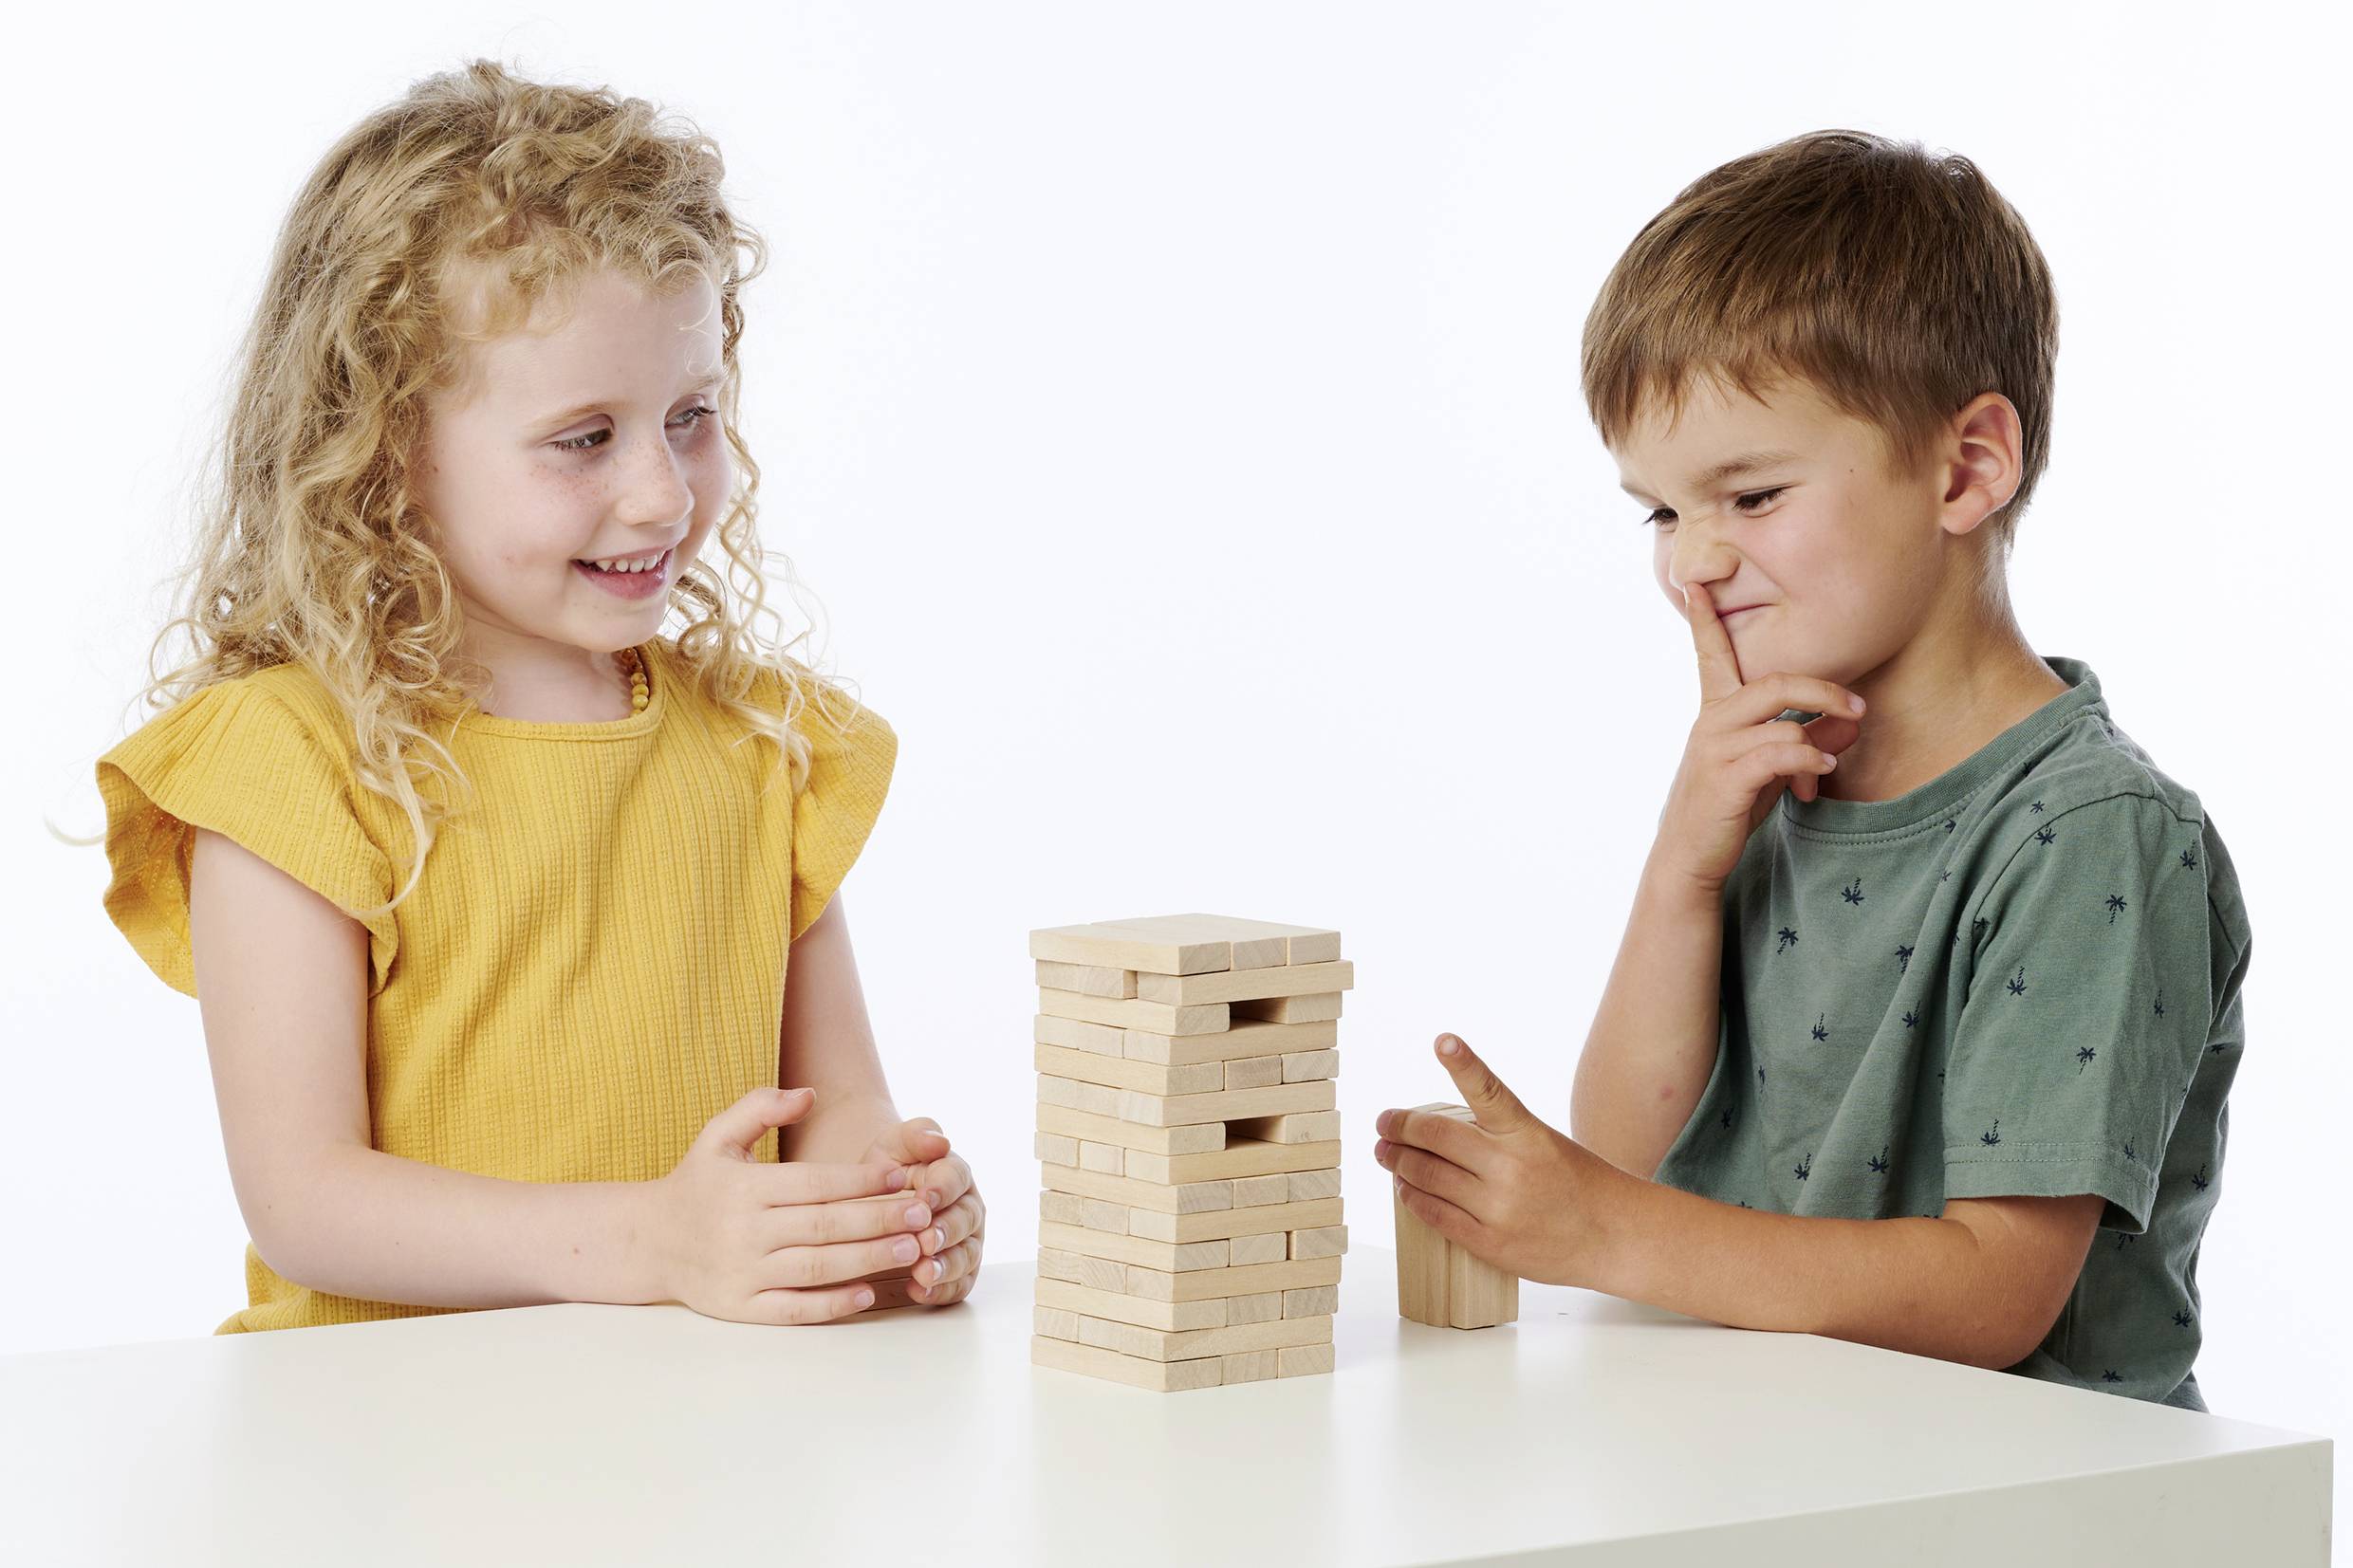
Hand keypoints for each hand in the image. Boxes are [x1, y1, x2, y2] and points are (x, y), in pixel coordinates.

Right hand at [649, 1086, 934, 1324]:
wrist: (647, 1242)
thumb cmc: (696, 1183)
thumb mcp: (717, 1136)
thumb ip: (760, 1107)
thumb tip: (809, 1094)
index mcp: (744, 1188)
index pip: (813, 1183)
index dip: (860, 1181)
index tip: (901, 1177)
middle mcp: (743, 1232)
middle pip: (823, 1226)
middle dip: (878, 1220)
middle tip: (923, 1214)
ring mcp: (742, 1273)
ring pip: (814, 1268)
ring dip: (867, 1259)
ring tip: (911, 1249)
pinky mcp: (740, 1308)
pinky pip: (792, 1310)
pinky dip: (830, 1306)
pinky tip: (866, 1294)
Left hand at [860, 1117, 985, 1306]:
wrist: (872, 1199)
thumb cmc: (887, 1170)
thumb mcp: (893, 1145)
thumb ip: (916, 1135)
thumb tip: (940, 1140)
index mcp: (954, 1173)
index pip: (956, 1178)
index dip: (942, 1189)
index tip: (924, 1199)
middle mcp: (967, 1207)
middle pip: (966, 1220)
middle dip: (946, 1232)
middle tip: (925, 1241)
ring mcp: (965, 1241)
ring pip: (966, 1256)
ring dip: (946, 1265)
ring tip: (923, 1273)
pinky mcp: (958, 1271)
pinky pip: (958, 1284)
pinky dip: (942, 1291)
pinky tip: (920, 1292)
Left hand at [1373, 1034, 1634, 1288]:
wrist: (1613, 1235)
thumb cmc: (1576, 1183)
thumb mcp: (1543, 1142)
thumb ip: (1496, 1136)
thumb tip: (1434, 1136)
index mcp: (1527, 1132)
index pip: (1488, 1091)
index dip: (1463, 1063)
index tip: (1442, 1041)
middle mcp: (1511, 1166)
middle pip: (1435, 1137)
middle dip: (1399, 1127)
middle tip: (1384, 1123)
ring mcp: (1499, 1206)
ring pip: (1426, 1176)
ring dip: (1397, 1162)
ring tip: (1385, 1153)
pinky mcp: (1490, 1241)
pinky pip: (1435, 1214)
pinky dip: (1412, 1197)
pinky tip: (1404, 1189)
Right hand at [1654, 580, 1866, 891]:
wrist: (1689, 857)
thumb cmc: (1727, 806)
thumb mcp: (1770, 768)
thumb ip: (1807, 739)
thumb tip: (1852, 721)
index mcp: (1715, 712)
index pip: (1709, 654)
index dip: (1704, 618)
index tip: (1697, 582)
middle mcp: (1710, 722)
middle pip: (1774, 682)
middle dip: (1823, 690)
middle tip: (1858, 706)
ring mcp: (1715, 749)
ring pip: (1781, 719)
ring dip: (1818, 736)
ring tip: (1836, 754)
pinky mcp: (1725, 778)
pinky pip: (1779, 754)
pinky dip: (1809, 759)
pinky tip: (1822, 770)